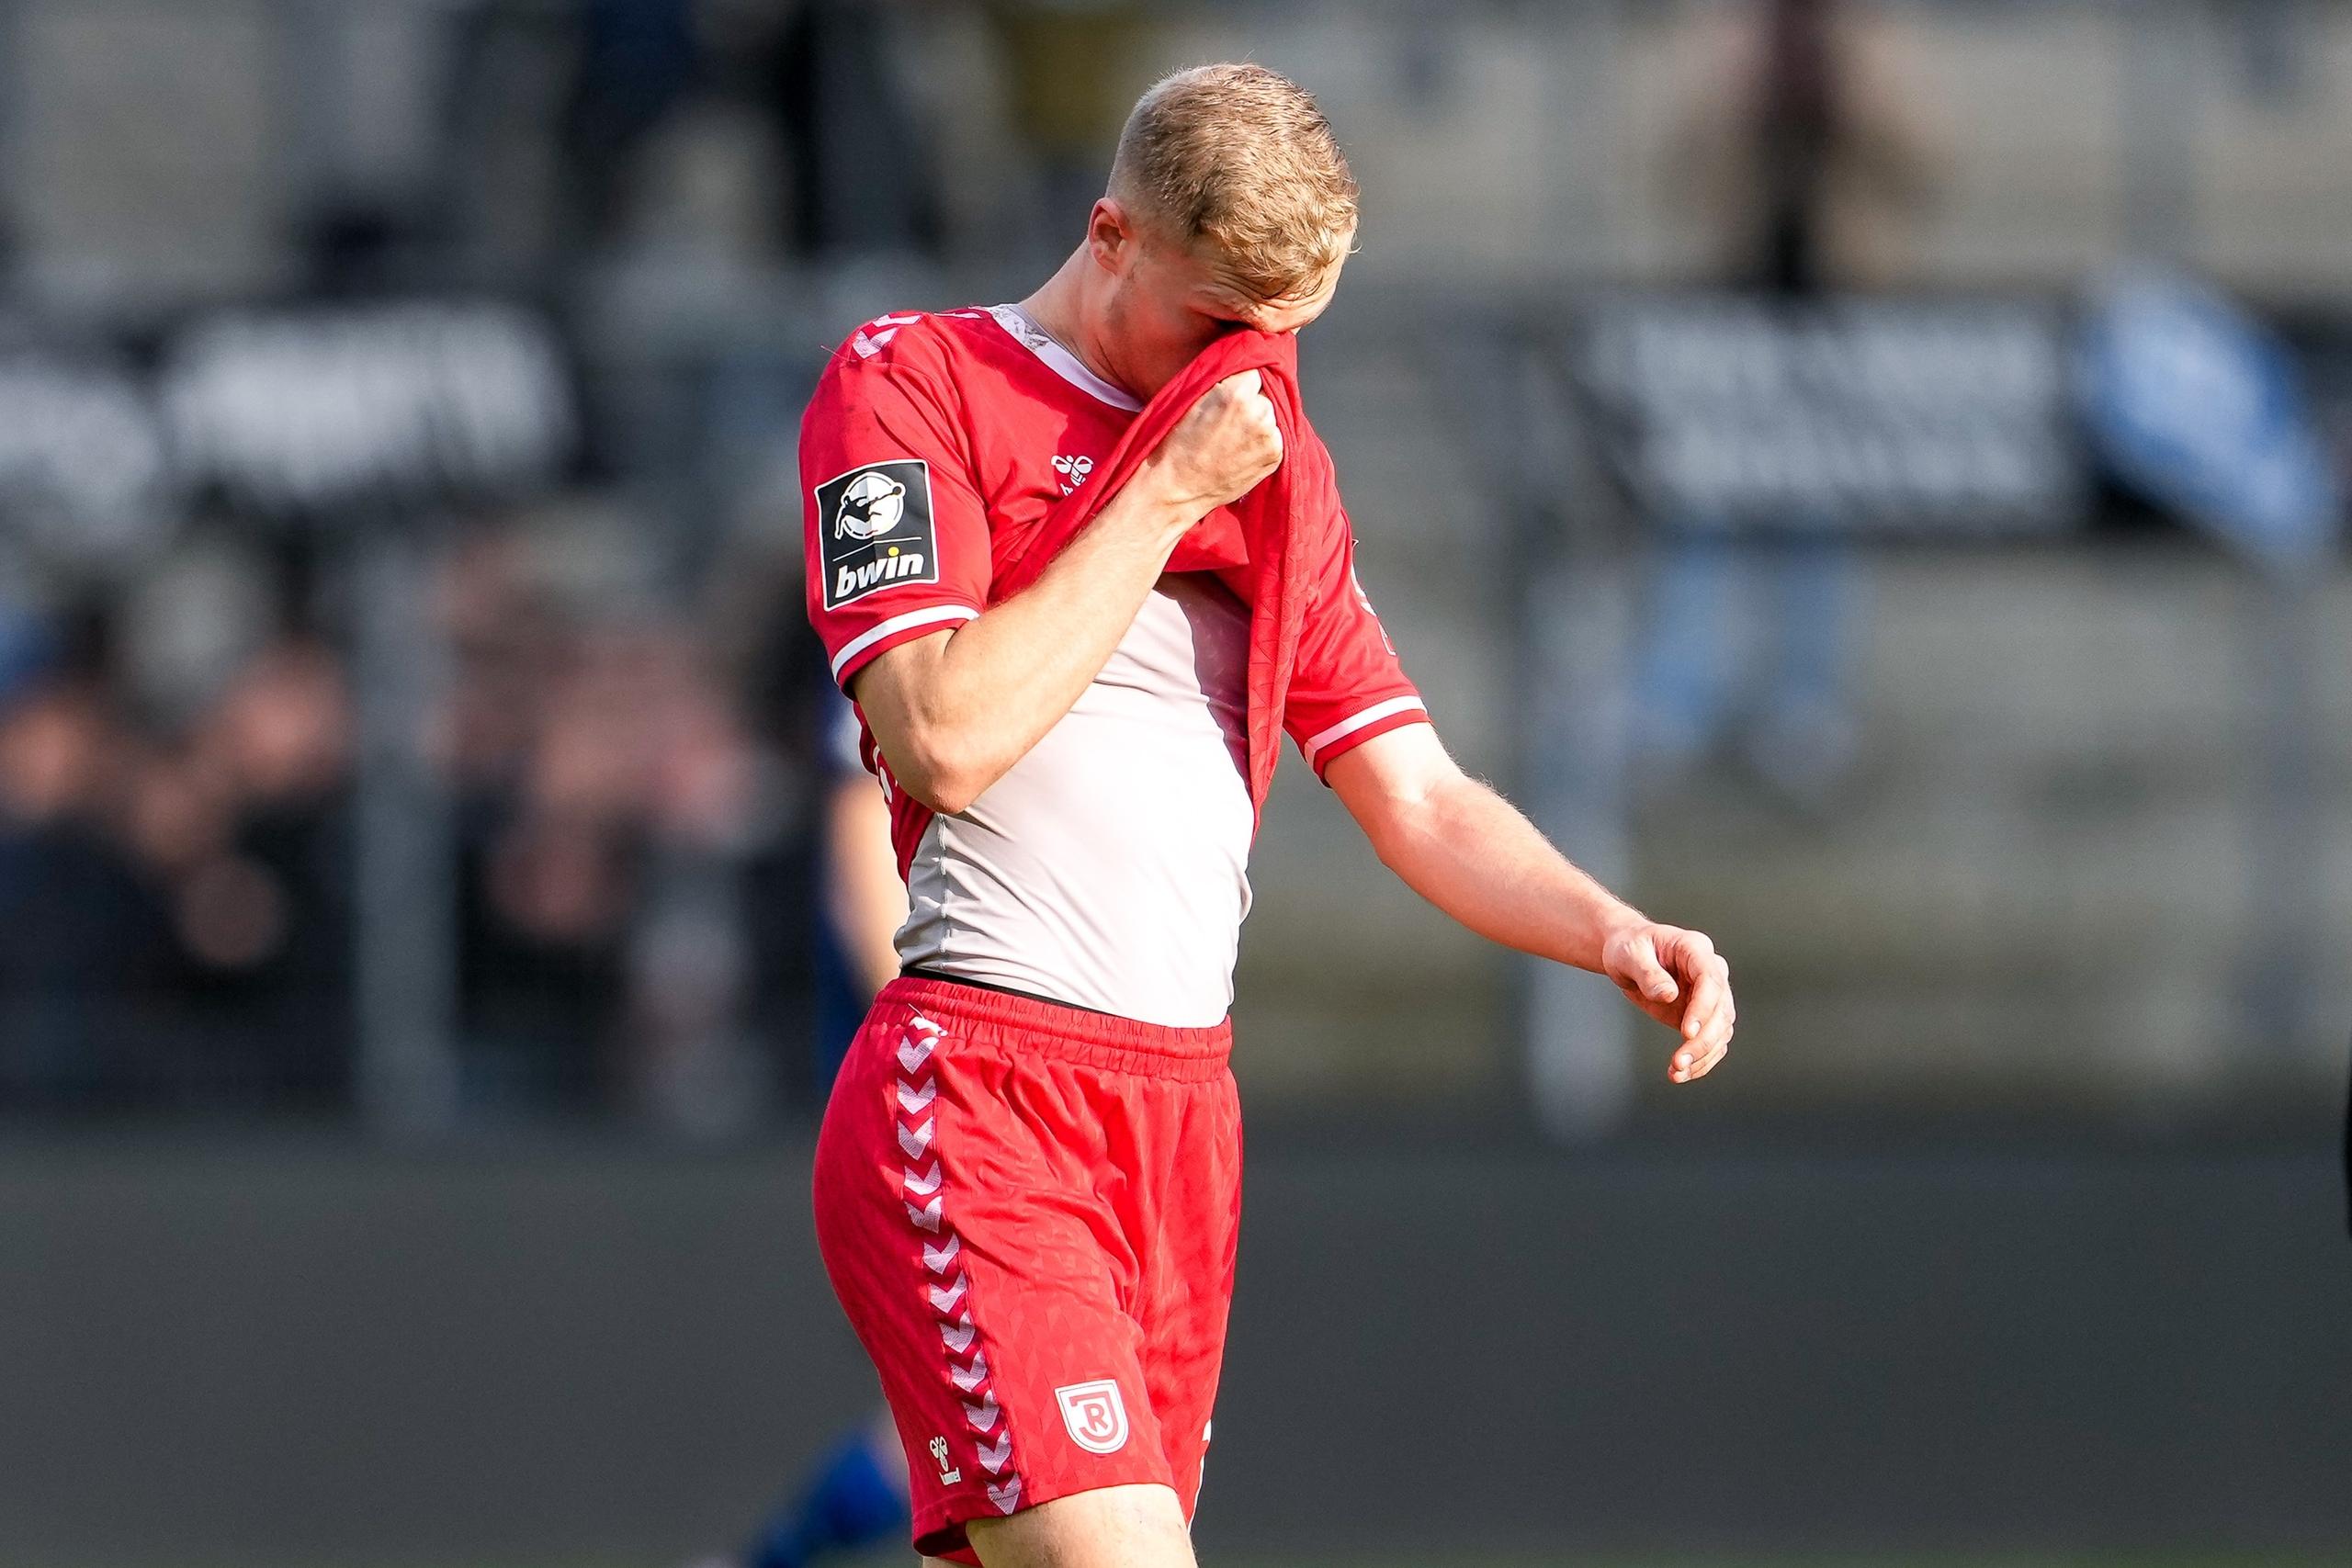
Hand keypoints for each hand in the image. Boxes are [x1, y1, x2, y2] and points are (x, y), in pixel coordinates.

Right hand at [1139, 369, 1282, 516]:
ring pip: (1272, 415)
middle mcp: (1259, 413)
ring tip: (1233, 438)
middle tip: (1227, 420)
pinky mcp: (1275, 456)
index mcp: (1236, 394)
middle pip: (1265, 393)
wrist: (1175, 488)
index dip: (1241, 381)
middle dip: (1251, 401)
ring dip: (1259, 421)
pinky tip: (1241, 450)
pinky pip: (1275, 437)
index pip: (1254, 370)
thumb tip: (1241, 367)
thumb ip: (1221, 381)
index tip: (1230, 392)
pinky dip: (1262, 441)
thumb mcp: (1192, 398)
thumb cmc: (1176, 444)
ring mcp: (1270, 437)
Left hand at [1601, 922, 1734, 1083]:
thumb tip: (1669, 995)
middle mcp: (1711, 972)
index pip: (1710, 980)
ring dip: (1703, 1055)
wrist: (1629, 957)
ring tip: (1677, 1072)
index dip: (1703, 1008)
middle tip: (1679, 1062)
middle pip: (1721, 1010)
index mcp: (1695, 949)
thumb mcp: (1629, 954)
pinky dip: (1700, 1061)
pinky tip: (1681, 1073)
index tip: (1687, 1033)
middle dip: (1703, 1040)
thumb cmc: (1629, 948)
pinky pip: (1712, 1042)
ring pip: (1721, 1030)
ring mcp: (1710, 996)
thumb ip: (1648, 973)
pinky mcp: (1703, 1016)